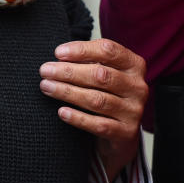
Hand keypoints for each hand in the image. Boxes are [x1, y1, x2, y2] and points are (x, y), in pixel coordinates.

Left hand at [39, 39, 148, 181]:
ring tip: (47, 87)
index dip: (82, 50)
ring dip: (68, 92)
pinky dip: (78, 118)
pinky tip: (61, 112)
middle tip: (45, 71)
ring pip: (97, 100)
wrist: (122, 132)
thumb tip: (60, 57)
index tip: (58, 53)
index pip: (109, 51)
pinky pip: (99, 124)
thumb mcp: (105, 73)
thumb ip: (89, 62)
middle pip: (101, 75)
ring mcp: (134, 110)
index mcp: (135, 65)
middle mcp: (138, 86)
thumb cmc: (109, 94)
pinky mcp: (126, 132)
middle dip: (69, 72)